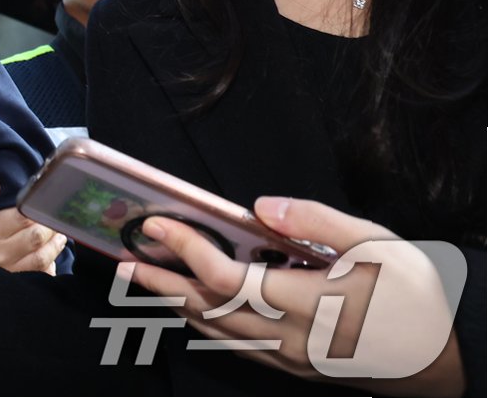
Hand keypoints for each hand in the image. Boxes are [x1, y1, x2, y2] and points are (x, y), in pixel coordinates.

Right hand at [0, 181, 67, 273]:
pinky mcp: (17, 285)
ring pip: (42, 256)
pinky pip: (41, 274)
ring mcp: (9, 271)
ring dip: (55, 245)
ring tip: (59, 236)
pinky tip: (52, 257)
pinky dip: (50, 264)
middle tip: (54, 221)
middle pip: (36, 236)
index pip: (22, 217)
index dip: (37, 210)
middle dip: (50, 227)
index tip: (43, 206)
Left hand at [129, 196, 464, 397]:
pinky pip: (237, 344)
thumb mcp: (378, 243)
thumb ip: (316, 223)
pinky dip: (206, 321)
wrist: (451, 357)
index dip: (185, 249)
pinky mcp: (296, 366)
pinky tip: (192, 303)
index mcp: (307, 303)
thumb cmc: (417, 295)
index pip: (225, 277)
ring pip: (216, 331)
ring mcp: (291, 358)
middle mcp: (290, 338)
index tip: (156, 223)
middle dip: (159, 282)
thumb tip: (261, 207)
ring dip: (176, 303)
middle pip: (207, 309)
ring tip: (142, 278)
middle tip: (122, 259)